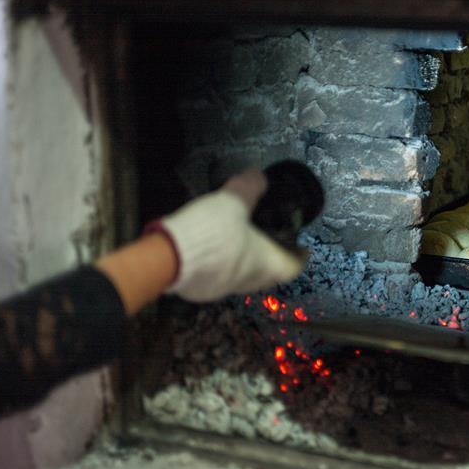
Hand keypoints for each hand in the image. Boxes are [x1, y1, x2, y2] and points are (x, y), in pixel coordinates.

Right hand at [160, 169, 306, 301]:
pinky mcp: (202, 292)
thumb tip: (259, 176)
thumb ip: (250, 187)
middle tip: (270, 239)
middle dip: (272, 258)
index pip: (294, 266)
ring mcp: (224, 290)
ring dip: (246, 263)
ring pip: (244, 278)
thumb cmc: (213, 231)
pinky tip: (213, 250)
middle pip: (270, 275)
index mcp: (267, 264)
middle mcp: (250, 282)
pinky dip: (223, 266)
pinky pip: (220, 279)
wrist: (168, 258)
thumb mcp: (233, 201)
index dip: (299, 256)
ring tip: (240, 241)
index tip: (300, 246)